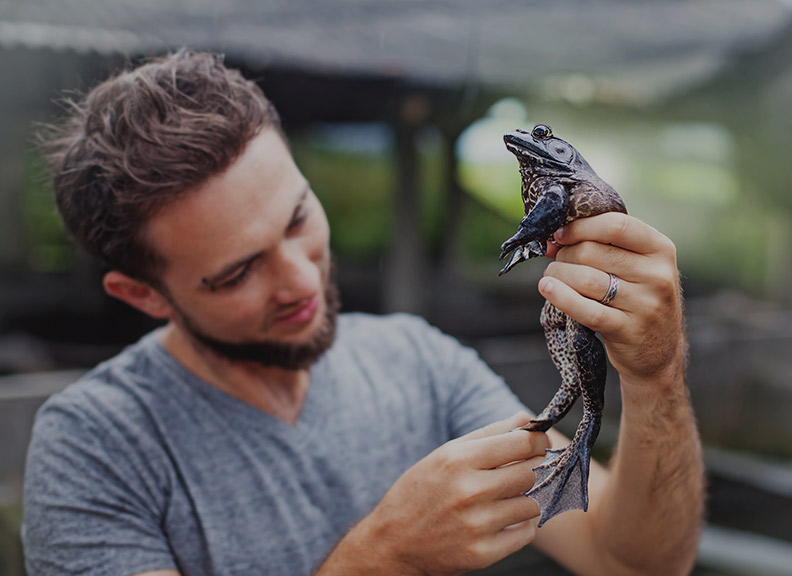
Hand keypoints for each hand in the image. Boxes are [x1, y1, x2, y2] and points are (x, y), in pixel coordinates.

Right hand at [324, 412, 548, 575]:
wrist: (392, 543)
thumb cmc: (419, 492)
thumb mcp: (445, 454)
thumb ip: (488, 434)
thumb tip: (525, 419)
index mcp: (458, 460)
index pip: (522, 444)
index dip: (538, 441)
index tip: (539, 442)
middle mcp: (469, 491)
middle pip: (531, 473)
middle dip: (536, 468)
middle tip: (528, 468)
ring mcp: (476, 525)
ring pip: (532, 504)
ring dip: (528, 498)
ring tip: (510, 496)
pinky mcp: (482, 553)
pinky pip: (526, 533)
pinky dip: (522, 525)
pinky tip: (504, 518)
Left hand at [541, 213, 685, 386]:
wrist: (659, 351)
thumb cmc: (638, 299)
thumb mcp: (637, 267)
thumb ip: (604, 247)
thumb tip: (553, 238)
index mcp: (660, 249)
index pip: (615, 225)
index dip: (580, 227)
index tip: (559, 234)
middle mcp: (657, 275)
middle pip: (592, 252)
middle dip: (564, 254)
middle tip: (555, 261)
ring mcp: (645, 304)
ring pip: (585, 279)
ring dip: (558, 274)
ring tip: (551, 277)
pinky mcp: (628, 330)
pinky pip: (586, 310)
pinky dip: (561, 297)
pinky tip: (547, 289)